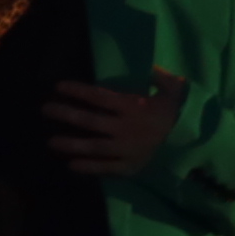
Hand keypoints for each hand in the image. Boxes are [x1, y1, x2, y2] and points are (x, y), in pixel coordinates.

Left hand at [40, 69, 184, 178]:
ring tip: (50, 141)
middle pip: (91, 121)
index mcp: (134, 108)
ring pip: (95, 147)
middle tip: (44, 109)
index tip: (58, 86)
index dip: (78, 91)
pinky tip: (70, 166)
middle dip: (66, 114)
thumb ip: (161, 77)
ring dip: (71, 144)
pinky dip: (89, 168)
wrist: (189, 143)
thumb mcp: (172, 90)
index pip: (100, 97)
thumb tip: (152, 67)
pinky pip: (106, 168)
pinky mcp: (130, 166)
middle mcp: (127, 129)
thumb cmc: (173, 113)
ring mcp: (127, 150)